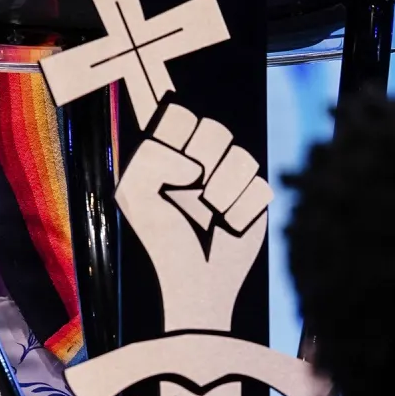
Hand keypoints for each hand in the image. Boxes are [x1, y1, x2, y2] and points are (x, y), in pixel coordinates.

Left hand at [114, 104, 271, 334]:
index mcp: (169, 154)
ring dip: (221, 192)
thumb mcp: (135, 195)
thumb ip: (151, 158)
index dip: (175, 127)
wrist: (196, 281)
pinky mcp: (255, 197)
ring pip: (242, 156)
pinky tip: (228, 225)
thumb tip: (194, 162)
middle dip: (202, 160)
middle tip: (189, 188)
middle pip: (215, 129)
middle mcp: (201, 160)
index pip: (179, 113)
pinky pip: (259, 185)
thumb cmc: (162, 239)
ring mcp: (231, 177)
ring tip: (209, 215)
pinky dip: (240, 211)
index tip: (168, 151)